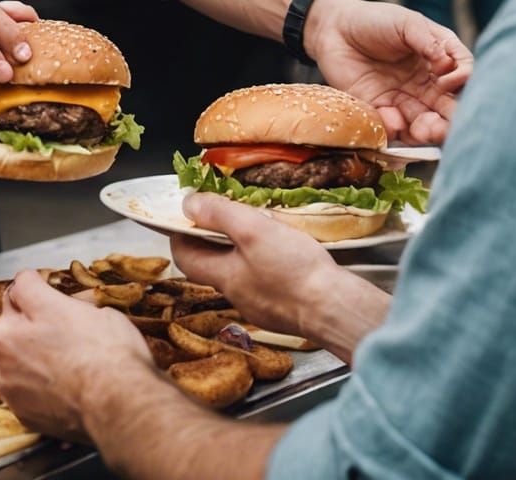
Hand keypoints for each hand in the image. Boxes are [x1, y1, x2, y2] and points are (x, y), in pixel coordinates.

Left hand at [0, 270, 152, 440]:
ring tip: (55, 364)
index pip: (22, 285)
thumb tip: (69, 306)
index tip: (48, 292)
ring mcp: (8, 382)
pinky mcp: (19, 412)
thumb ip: (67, 305)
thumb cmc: (107, 351)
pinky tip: (57, 388)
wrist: (116, 404)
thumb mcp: (92, 307)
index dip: (39, 286)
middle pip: (6, 324)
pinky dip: (32, 390)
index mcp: (21, 311)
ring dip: (21, 359)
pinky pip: (19, 392)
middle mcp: (3, 345)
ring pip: (6, 361)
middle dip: (23, 324)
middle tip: (55, 332)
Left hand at [173, 195, 390, 361]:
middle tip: (224, 215)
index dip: (180, 235)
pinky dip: (265, 267)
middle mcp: (237, 296)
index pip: (185, 258)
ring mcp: (261, 306)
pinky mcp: (284, 310)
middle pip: (212, 266)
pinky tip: (282, 255)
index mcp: (225, 277)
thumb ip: (219, 214)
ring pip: (240, 275)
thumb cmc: (294, 269)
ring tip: (256, 229)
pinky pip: (265, 285)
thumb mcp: (253, 230)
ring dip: (241, 253)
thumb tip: (188, 204)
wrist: (334, 308)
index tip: (186, 215)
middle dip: (213, 240)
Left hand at [306, 0, 471, 142]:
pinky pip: (394, 128)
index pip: (464, 79)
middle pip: (449, 110)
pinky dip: (395, 128)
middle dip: (450, 122)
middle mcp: (427, 85)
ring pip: (426, 126)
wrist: (334, 28)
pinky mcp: (381, 111)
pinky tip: (390, 117)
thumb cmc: (374, 20)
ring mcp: (405, 100)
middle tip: (442, 124)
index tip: (448, 81)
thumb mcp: (405, 22)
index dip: (463, 84)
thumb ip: (427, 40)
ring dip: (428, 132)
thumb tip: (447, 63)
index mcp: (439, 61)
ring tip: (422, 130)